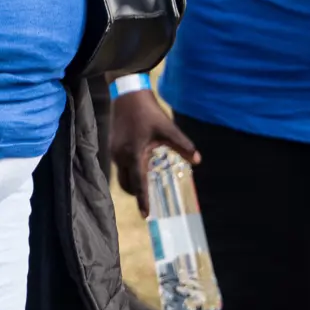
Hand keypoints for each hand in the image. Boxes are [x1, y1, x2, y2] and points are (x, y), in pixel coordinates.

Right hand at [110, 88, 198, 217]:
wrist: (127, 94)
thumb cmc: (148, 112)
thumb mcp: (168, 128)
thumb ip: (182, 145)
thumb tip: (198, 160)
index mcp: (134, 154)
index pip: (139, 183)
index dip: (143, 200)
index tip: (146, 215)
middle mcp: (121, 156)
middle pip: (126, 184)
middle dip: (136, 194)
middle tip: (148, 199)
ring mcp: (114, 151)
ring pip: (122, 175)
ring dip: (132, 181)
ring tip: (146, 181)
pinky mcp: (111, 145)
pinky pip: (120, 165)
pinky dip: (128, 170)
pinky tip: (139, 164)